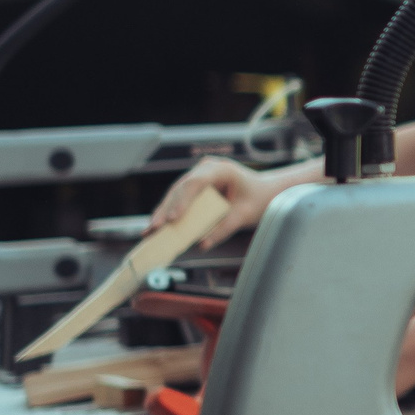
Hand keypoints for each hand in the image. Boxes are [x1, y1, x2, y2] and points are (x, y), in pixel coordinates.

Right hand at [148, 157, 279, 249]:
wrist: (265, 192)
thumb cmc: (258, 200)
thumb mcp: (245, 216)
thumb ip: (224, 229)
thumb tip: (202, 245)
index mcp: (221, 170)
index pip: (196, 183)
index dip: (181, 201)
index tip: (172, 218)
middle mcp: (206, 169)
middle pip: (180, 188)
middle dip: (166, 209)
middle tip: (153, 228)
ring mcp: (199, 175)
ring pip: (175, 193)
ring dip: (162, 212)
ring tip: (149, 231)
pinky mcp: (195, 187)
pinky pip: (179, 198)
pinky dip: (169, 212)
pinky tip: (157, 227)